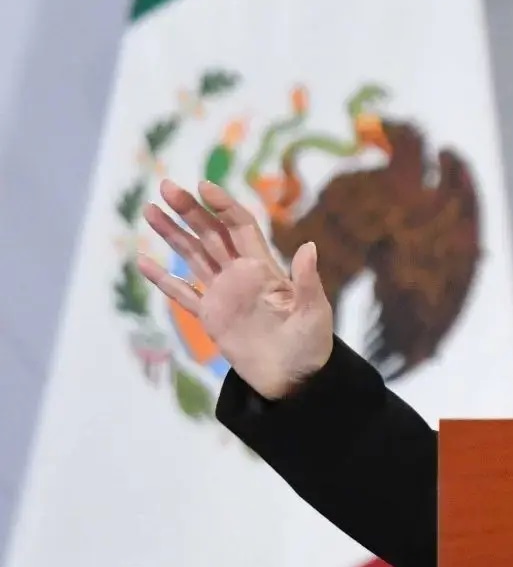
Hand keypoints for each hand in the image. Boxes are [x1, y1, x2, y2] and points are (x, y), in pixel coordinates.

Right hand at [135, 179, 332, 400]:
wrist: (295, 379)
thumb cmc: (311, 343)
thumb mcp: (314, 311)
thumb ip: (307, 280)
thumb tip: (308, 246)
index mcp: (266, 268)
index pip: (240, 228)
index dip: (223, 206)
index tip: (203, 187)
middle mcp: (241, 275)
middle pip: (211, 235)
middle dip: (190, 210)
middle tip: (166, 187)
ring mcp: (223, 295)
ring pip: (193, 256)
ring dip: (172, 234)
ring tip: (149, 210)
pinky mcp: (211, 318)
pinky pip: (183, 294)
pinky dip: (164, 279)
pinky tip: (143, 261)